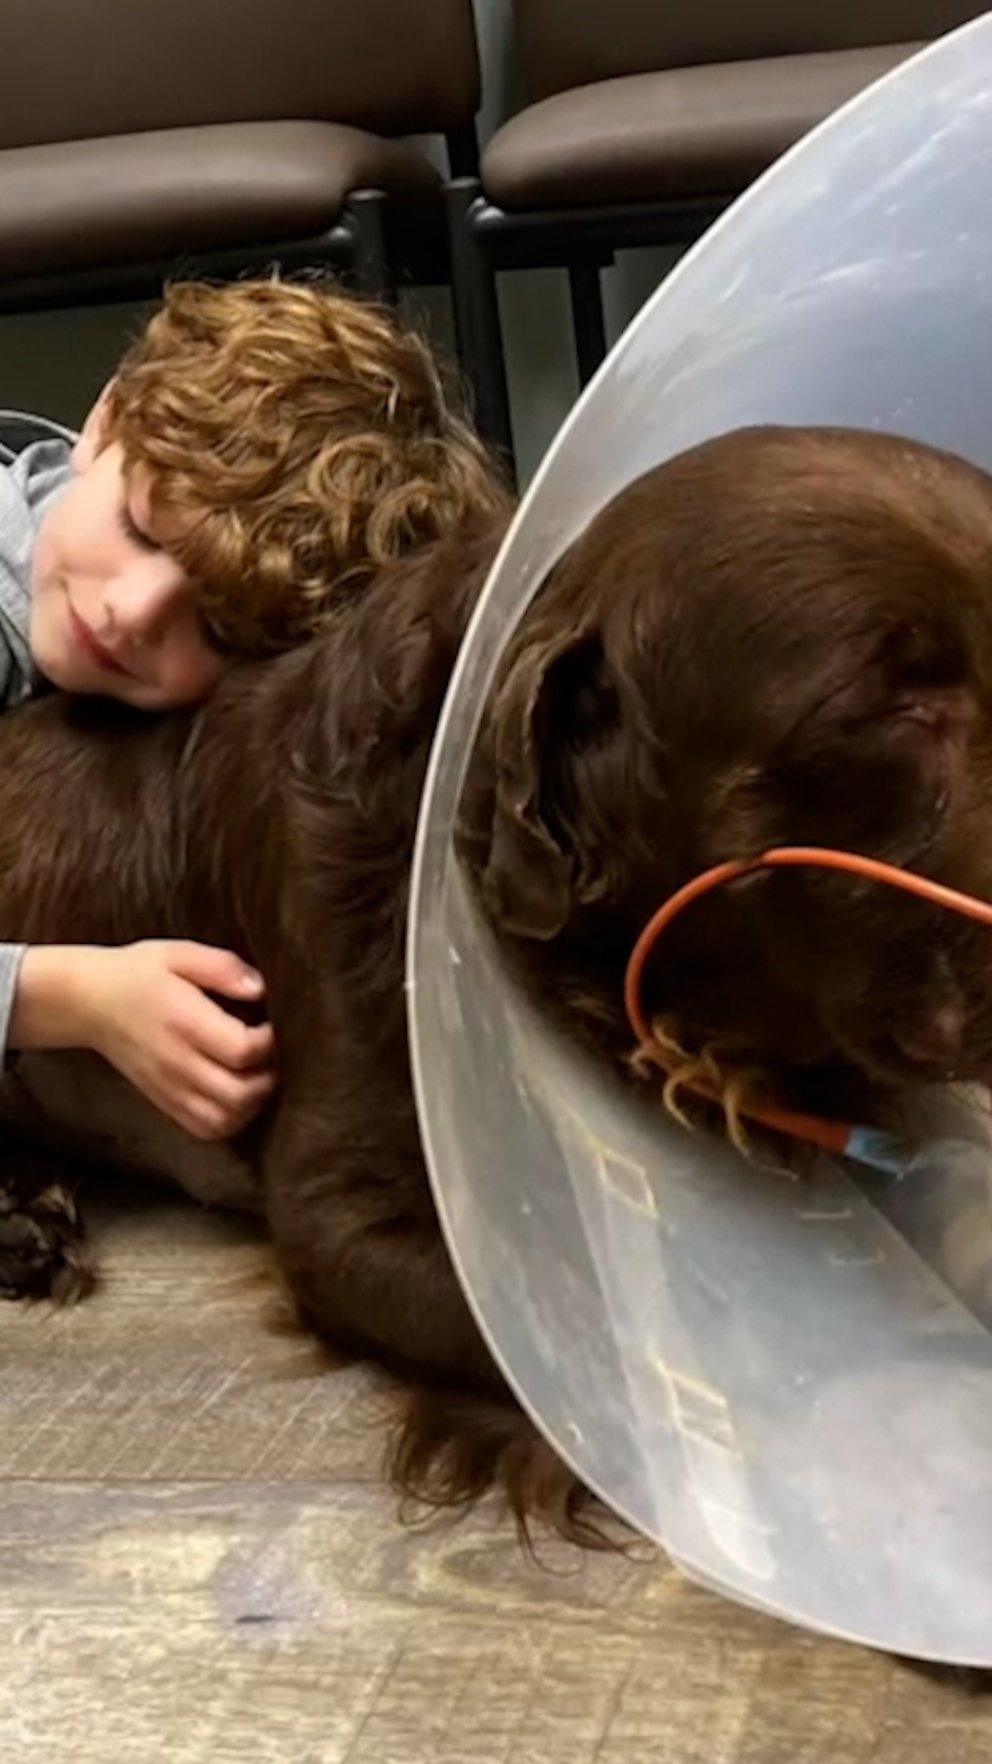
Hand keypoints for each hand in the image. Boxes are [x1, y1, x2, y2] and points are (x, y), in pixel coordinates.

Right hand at [14, 941, 276, 1139]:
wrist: (89, 1002)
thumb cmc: (139, 974)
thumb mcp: (180, 954)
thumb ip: (223, 968)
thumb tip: (260, 989)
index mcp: (184, 1022)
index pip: (243, 1050)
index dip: (272, 1042)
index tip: (276, 1024)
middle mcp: (176, 1062)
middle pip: (239, 1094)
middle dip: (270, 1077)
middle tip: (276, 1055)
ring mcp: (169, 1088)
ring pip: (225, 1119)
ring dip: (254, 1103)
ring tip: (260, 1075)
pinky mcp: (164, 1102)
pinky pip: (205, 1128)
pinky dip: (231, 1119)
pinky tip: (238, 1095)